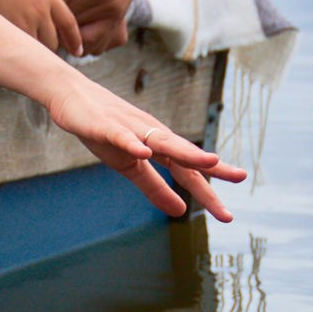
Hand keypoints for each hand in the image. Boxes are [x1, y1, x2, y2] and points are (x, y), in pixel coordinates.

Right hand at [0, 0, 83, 56]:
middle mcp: (41, 10)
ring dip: (30, 56)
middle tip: (37, 57)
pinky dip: (15, 56)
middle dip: (46, 49)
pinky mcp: (10, 31)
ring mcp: (27, 21)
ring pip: (36, 49)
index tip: (77, 50)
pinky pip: (19, 52)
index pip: (67, 22)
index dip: (73, 38)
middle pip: (51, 41)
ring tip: (20, 61)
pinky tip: (7, 57)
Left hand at [12, 0, 150, 54]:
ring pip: (78, 33)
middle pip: (63, 18)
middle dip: (46, 19)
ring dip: (62, 33)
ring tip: (47, 26)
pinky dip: (81, 42)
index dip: (35, 2)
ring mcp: (112, 6)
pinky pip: (97, 41)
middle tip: (27, 18)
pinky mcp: (119, 16)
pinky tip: (68, 33)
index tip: (21, 0)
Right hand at [46, 78, 245, 221]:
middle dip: (212, 169)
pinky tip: (144, 151)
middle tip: (241, 178)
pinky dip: (133, 143)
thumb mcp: (129, 167)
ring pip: (163, 141)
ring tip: (210, 162)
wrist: (71, 97)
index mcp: (159, 147)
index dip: (208, 191)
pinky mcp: (106, 125)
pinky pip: (121, 135)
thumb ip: (155, 188)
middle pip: (185, 156)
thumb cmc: (104, 131)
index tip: (227, 213)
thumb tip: (181, 211)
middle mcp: (152, 134)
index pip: (189, 171)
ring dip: (187, 152)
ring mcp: (131, 128)